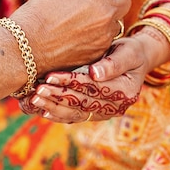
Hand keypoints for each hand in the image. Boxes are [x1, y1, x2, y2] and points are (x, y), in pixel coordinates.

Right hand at [10, 0, 130, 73]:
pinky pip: (110, 37)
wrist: (29, 42)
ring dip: (107, 18)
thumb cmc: (43, 7)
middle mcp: (106, 8)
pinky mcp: (103, 48)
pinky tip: (81, 34)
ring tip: (82, 20)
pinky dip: (100, 35)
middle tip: (89, 4)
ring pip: (119, 19)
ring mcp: (106, 31)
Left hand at [19, 37, 149, 122]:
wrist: (135, 62)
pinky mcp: (95, 114)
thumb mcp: (129, 52)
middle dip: (58, 96)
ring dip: (54, 107)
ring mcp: (105, 113)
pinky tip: (42, 110)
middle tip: (37, 90)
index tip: (51, 76)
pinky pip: (74, 117)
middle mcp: (116, 107)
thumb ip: (114, 63)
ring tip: (34, 100)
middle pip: (83, 103)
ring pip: (76, 113)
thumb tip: (95, 74)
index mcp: (125, 92)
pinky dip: (57, 114)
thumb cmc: (131, 52)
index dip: (72, 83)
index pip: (94, 88)